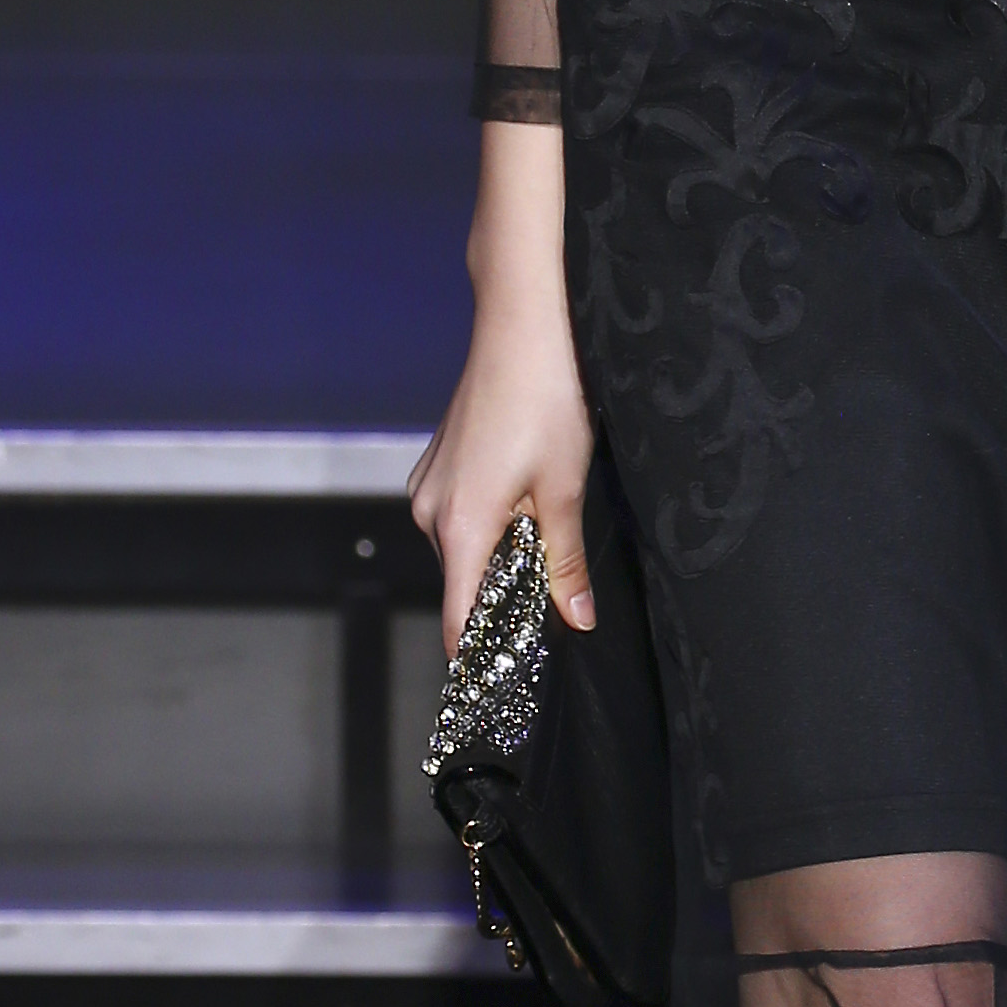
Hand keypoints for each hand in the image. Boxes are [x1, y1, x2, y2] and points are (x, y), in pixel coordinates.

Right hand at [409, 126, 598, 650]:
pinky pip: (467, 515)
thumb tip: (576, 618)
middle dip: (510, 595)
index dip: (482, 657)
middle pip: (468, 583)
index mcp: (458, 527)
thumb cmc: (546, 398)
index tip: (506, 686)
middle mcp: (429, 511)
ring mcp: (430, 484)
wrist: (524, 321)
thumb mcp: (565, 489)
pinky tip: (534, 494)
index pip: (457, 620)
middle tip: (564, 595)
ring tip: (554, 527)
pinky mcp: (441, 462)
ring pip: (471, 547)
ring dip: (508, 552)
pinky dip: (498, 522)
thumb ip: (564, 562)